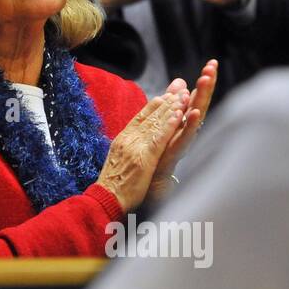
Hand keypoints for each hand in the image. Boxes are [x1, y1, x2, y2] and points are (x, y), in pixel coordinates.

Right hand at [96, 92, 185, 212]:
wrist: (105, 199)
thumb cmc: (112, 187)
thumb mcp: (118, 162)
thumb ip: (127, 150)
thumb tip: (132, 145)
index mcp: (122, 140)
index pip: (139, 118)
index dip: (153, 106)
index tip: (164, 95)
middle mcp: (128, 139)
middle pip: (149, 117)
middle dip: (165, 102)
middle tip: (178, 89)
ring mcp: (135, 147)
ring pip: (156, 123)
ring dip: (170, 108)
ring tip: (182, 96)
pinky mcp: (144, 158)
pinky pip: (159, 138)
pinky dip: (169, 125)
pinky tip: (178, 116)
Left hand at [148, 59, 217, 198]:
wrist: (150, 186)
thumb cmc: (160, 156)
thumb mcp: (166, 124)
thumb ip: (172, 103)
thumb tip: (180, 81)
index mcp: (183, 124)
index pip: (196, 98)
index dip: (204, 82)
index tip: (211, 63)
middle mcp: (186, 132)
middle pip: (199, 105)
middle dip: (206, 86)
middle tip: (211, 68)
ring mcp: (181, 143)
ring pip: (194, 119)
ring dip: (199, 99)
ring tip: (205, 81)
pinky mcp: (174, 154)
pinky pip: (183, 138)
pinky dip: (189, 125)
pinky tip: (193, 112)